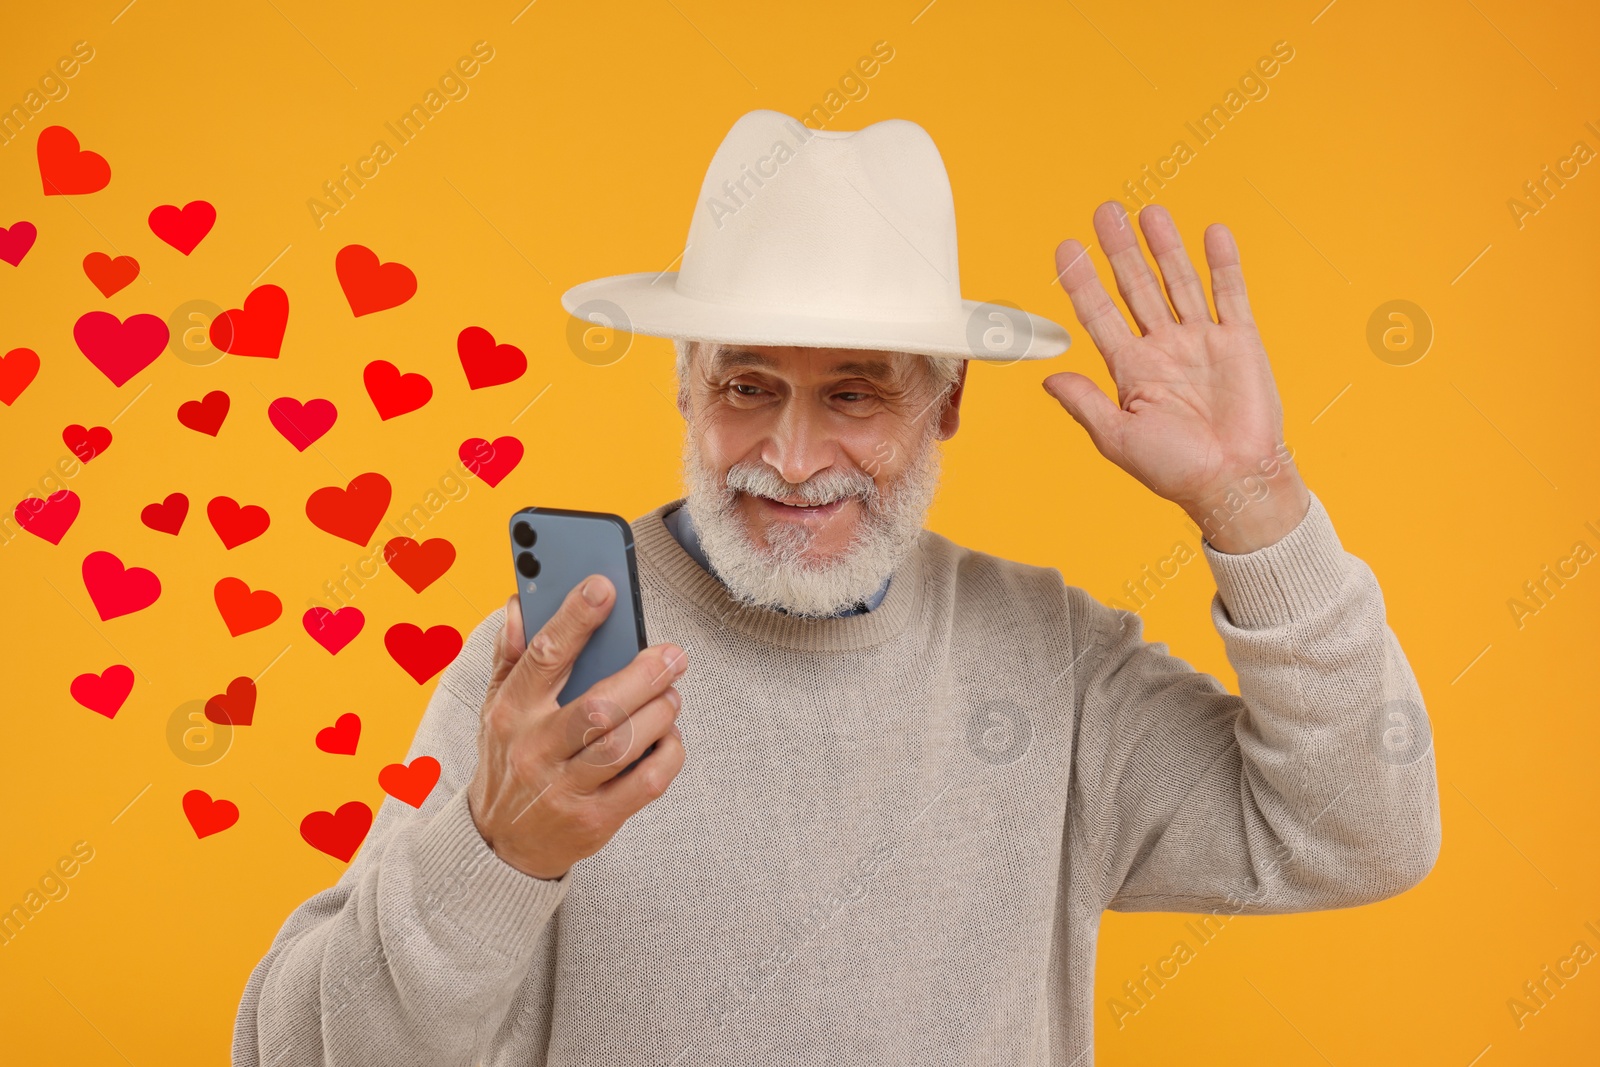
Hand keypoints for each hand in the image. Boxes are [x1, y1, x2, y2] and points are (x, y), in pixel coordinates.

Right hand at [467, 577, 687, 880]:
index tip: (604, 587)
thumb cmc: (509, 759)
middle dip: (644, 675)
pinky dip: (669, 753)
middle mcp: (536, 749)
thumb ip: (511, 653)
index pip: (545, 656)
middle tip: (673, 655)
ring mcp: (565, 788)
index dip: (575, 618)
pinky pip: (646, 782)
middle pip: (598, 706)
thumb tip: (519, 602)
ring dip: (660, 713)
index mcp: (512, 711)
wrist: (500, 844)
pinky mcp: (595, 819)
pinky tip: (669, 736)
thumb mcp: (496, 706)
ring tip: (671, 693)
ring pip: (625, 744)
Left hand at [1043, 202, 1309, 552]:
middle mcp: (1163, 348)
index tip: (1065, 248)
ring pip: (1178, 281)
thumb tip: (1047, 378)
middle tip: (1105, 212)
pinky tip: (1211, 233)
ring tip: (1149, 211)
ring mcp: (1201, 341)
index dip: (1082, 282)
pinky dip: (1223, 263)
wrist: (1235, 481)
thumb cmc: (1176, 469)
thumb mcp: (1117, 438)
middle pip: (1136, 287)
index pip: (1099, 314)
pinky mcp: (1240, 341)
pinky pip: (1230, 294)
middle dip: (1120, 250)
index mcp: (1130, 370)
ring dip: (1164, 246)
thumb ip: (1084, 403)